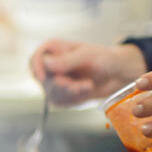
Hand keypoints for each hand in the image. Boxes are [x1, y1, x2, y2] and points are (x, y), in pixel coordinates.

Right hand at [29, 40, 145, 105]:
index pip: (35, 59)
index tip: (44, 77)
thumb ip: (66, 60)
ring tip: (87, 86)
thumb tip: (46, 63)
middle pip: (42, 79)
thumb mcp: (87, 55)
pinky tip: (86, 91)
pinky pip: (60, 101)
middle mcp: (52, 66)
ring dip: (70, 92)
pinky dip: (73, 99)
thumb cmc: (104, 58)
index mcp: (55, 50)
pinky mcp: (61, 96)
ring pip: (51, 92)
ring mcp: (55, 82)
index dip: (36, 67)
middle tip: (79, 86)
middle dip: (61, 84)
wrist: (116, 74)